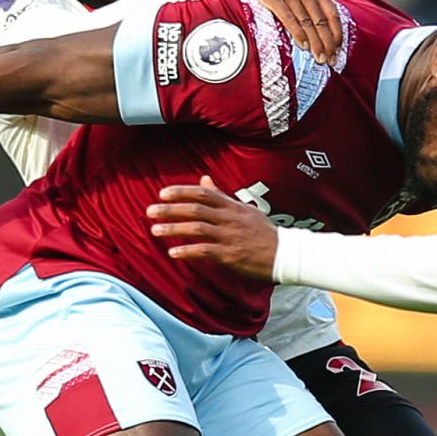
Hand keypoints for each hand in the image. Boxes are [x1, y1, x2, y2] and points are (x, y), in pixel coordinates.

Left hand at [148, 177, 280, 279]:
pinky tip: (173, 252)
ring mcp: (229, 237)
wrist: (286, 254)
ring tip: (155, 231)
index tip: (162, 193)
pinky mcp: (230, 255)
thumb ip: (222, 196)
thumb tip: (204, 180)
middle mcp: (229, 219)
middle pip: (195, 209)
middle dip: (170, 209)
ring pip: (197, 228)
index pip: (203, 194)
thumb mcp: (245, 209)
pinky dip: (188, 251)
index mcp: (232, 207)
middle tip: (150, 211)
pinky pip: (205, 251)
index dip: (181, 192)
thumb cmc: (264, 233)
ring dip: (174, 229)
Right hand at [226, 0, 342, 65]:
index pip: (332, 12)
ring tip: (320, 58)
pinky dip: (298, 34)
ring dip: (316, 43)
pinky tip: (304, 46)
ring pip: (307, 22)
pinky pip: (289, 19)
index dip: (337, 32)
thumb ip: (309, 4)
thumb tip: (322, 32)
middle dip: (328, 43)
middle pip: (321, 20)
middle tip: (331, 60)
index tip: (339, 49)